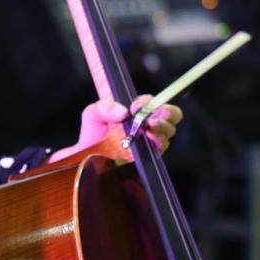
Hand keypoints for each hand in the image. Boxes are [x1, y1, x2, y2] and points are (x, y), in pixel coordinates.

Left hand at [52, 95, 181, 161]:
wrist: (87, 158)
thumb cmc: (93, 133)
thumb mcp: (93, 114)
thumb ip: (104, 107)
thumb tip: (122, 112)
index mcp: (138, 111)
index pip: (153, 102)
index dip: (148, 102)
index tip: (135, 107)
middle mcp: (148, 124)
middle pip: (172, 114)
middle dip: (166, 112)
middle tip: (153, 116)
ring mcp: (151, 140)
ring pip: (169, 131)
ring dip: (162, 127)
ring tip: (148, 129)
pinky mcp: (150, 156)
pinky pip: (161, 148)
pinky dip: (157, 142)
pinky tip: (148, 140)